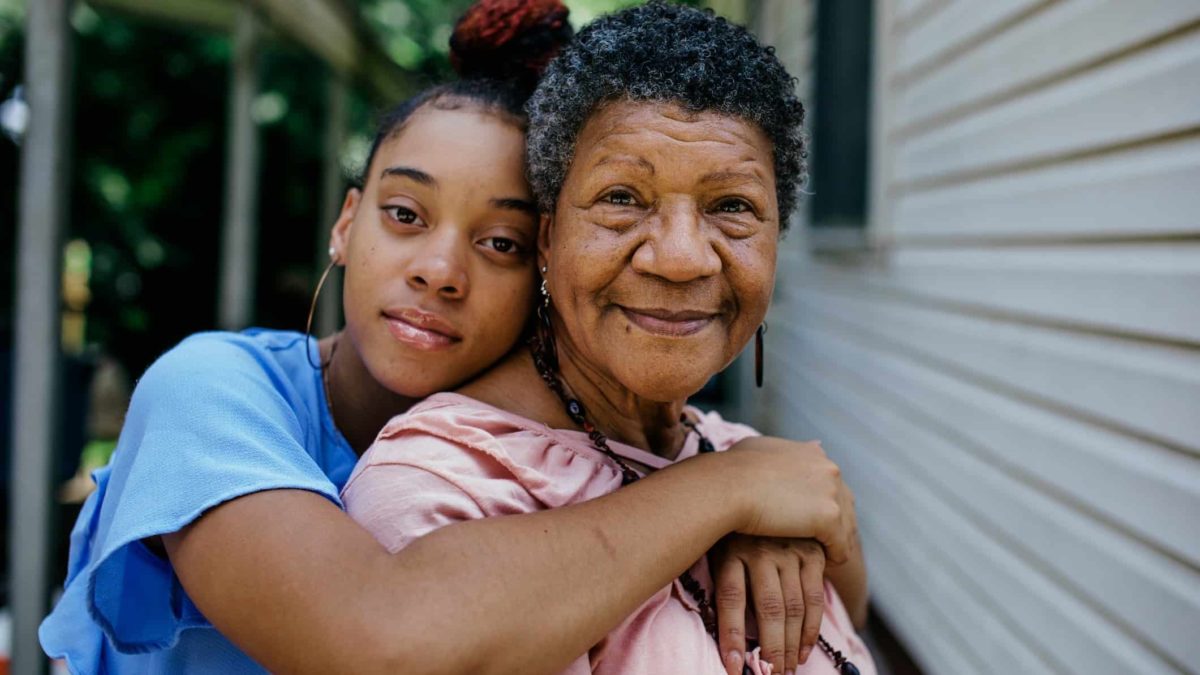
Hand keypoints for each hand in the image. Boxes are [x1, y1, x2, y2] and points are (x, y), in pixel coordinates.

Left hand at [712, 535, 826, 674]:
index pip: (731, 598)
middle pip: (768, 609)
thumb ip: (721, 583)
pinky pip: (815, 598)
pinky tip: (803, 651)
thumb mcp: (715, 550)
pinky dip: (811, 629)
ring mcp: (790, 551)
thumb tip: (722, 630)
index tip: (734, 668)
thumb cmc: (729, 533)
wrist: (754, 493)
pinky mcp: (812, 553)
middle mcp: (761, 550)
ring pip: (794, 607)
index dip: (731, 636)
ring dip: (791, 645)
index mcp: (731, 550)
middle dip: (770, 649)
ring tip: (786, 671)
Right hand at [722, 436, 855, 564]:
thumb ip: (777, 452)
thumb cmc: (732, 471)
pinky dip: (834, 558)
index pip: (830, 482)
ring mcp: (831, 492)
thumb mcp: (756, 450)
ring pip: (846, 527)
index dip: (820, 503)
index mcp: (813, 453)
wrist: (728, 487)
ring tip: (823, 559)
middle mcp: (828, 468)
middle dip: (834, 524)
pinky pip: (841, 546)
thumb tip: (786, 450)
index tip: (808, 519)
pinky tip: (823, 567)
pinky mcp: (828, 517)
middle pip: (844, 504)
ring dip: (836, 543)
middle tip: (821, 544)